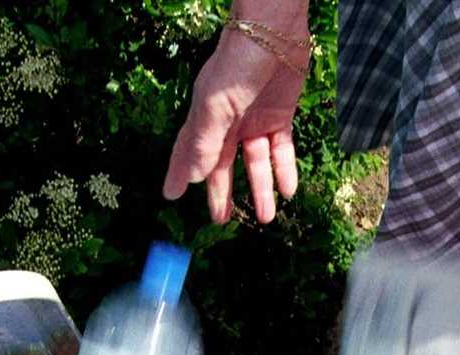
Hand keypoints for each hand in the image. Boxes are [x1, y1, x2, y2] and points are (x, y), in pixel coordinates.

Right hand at [162, 5, 309, 224]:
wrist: (275, 30)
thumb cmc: (238, 63)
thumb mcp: (217, 105)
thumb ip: (205, 143)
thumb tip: (194, 178)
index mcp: (206, 118)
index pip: (188, 153)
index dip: (180, 175)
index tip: (171, 197)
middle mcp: (228, 123)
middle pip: (223, 165)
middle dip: (223, 193)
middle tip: (223, 220)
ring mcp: (255, 120)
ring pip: (255, 163)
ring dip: (260, 189)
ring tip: (266, 217)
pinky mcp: (279, 116)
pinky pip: (281, 150)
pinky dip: (284, 170)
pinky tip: (288, 190)